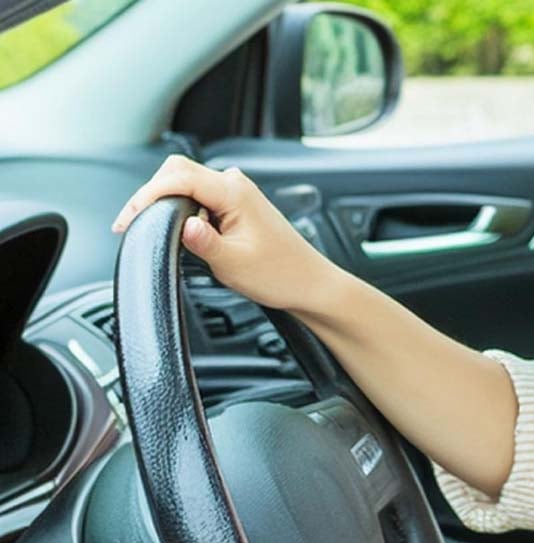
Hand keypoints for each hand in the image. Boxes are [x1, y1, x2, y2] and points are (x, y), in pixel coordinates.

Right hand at [111, 154, 344, 312]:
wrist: (308, 283)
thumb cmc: (280, 275)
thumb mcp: (233, 264)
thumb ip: (202, 242)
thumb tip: (179, 225)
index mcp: (235, 192)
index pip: (177, 178)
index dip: (146, 196)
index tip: (128, 221)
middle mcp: (236, 184)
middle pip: (177, 171)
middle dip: (150, 195)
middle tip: (132, 225)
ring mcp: (237, 192)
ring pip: (186, 180)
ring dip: (166, 201)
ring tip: (151, 229)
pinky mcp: (236, 203)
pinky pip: (199, 194)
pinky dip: (181, 206)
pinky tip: (177, 229)